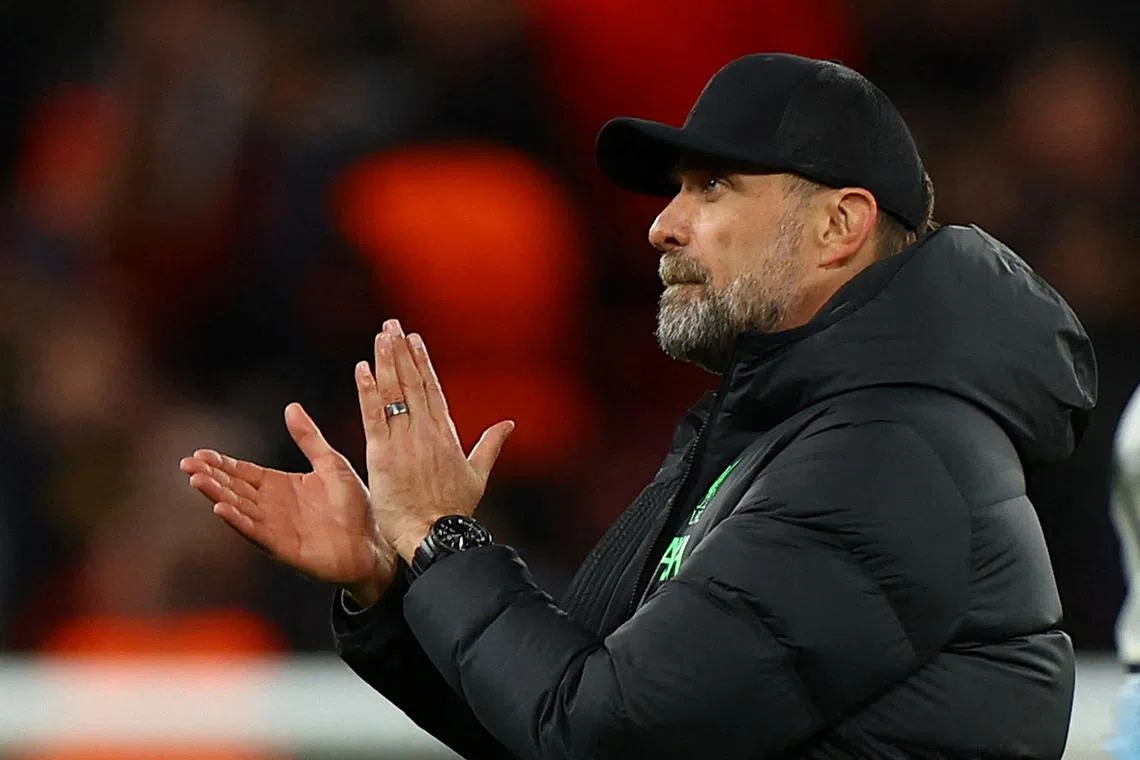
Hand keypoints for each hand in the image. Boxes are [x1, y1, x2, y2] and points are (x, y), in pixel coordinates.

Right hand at [179, 402, 395, 605]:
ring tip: (197, 481)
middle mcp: (272, 506)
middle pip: (235, 488)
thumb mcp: (331, 463)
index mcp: (280, 486)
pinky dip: (238, 521)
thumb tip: (291, 406)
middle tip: (187, 465)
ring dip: (218, 495)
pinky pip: (256, 532)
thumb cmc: (354, 506)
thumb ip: (309, 438)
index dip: (221, 463)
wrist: (373, 543)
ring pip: (240, 508)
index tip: (199, 453)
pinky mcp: (284, 547)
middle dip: (211, 477)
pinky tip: (221, 509)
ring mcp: (276, 527)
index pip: (243, 472)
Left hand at [355, 320, 514, 562]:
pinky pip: (374, 415)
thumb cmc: (455, 511)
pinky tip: (362, 368)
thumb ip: (490, 445)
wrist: (436, 535)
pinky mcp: (383, 454)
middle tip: (391, 325)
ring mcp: (404, 441)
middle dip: (401, 352)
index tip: (413, 340)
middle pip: (412, 383)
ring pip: (394, 393)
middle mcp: (426, 431)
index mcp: (446, 435)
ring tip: (380, 336)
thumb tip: (509, 423)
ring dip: (386, 362)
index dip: (421, 362)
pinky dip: (368, 391)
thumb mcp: (477, 475)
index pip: (432, 390)